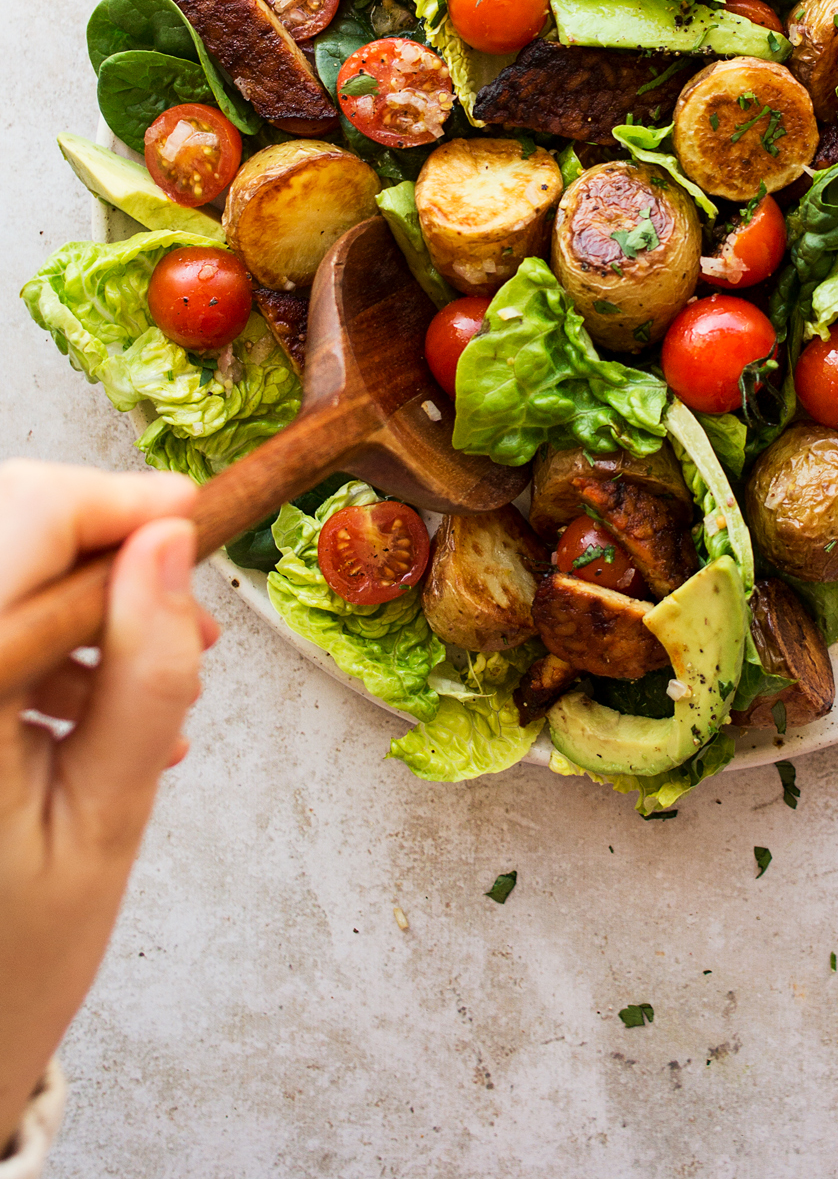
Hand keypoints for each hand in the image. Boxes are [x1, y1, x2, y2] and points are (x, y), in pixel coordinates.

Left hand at [0, 463, 215, 1148]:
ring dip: (75, 599)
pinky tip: (89, 710)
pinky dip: (36, 641)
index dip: (117, 501)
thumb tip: (170, 544)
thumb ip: (147, 673)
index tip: (193, 519)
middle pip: (6, 528)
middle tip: (186, 615)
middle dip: (102, 548)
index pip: (27, 519)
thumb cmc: (8, 963)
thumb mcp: (105, 820)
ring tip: (155, 686)